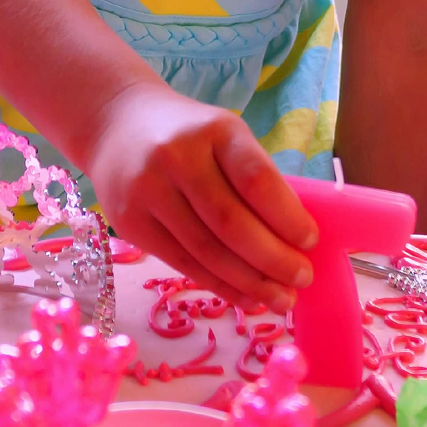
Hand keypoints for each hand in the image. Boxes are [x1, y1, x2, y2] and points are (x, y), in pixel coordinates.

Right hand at [86, 82, 318, 313]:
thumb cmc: (188, 137)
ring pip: (206, 250)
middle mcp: (176, 158)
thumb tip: (295, 242)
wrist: (116, 126)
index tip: (310, 242)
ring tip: (280, 299)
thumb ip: (254, 178)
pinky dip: (219, 285)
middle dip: (273, 259)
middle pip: (230, 222)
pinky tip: (246, 297)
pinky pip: (182, 263)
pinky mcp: (130, 223)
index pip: (256, 179)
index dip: (287, 217)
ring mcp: (148, 191)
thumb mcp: (224, 137)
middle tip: (302, 279)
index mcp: (214, 130)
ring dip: (249, 282)